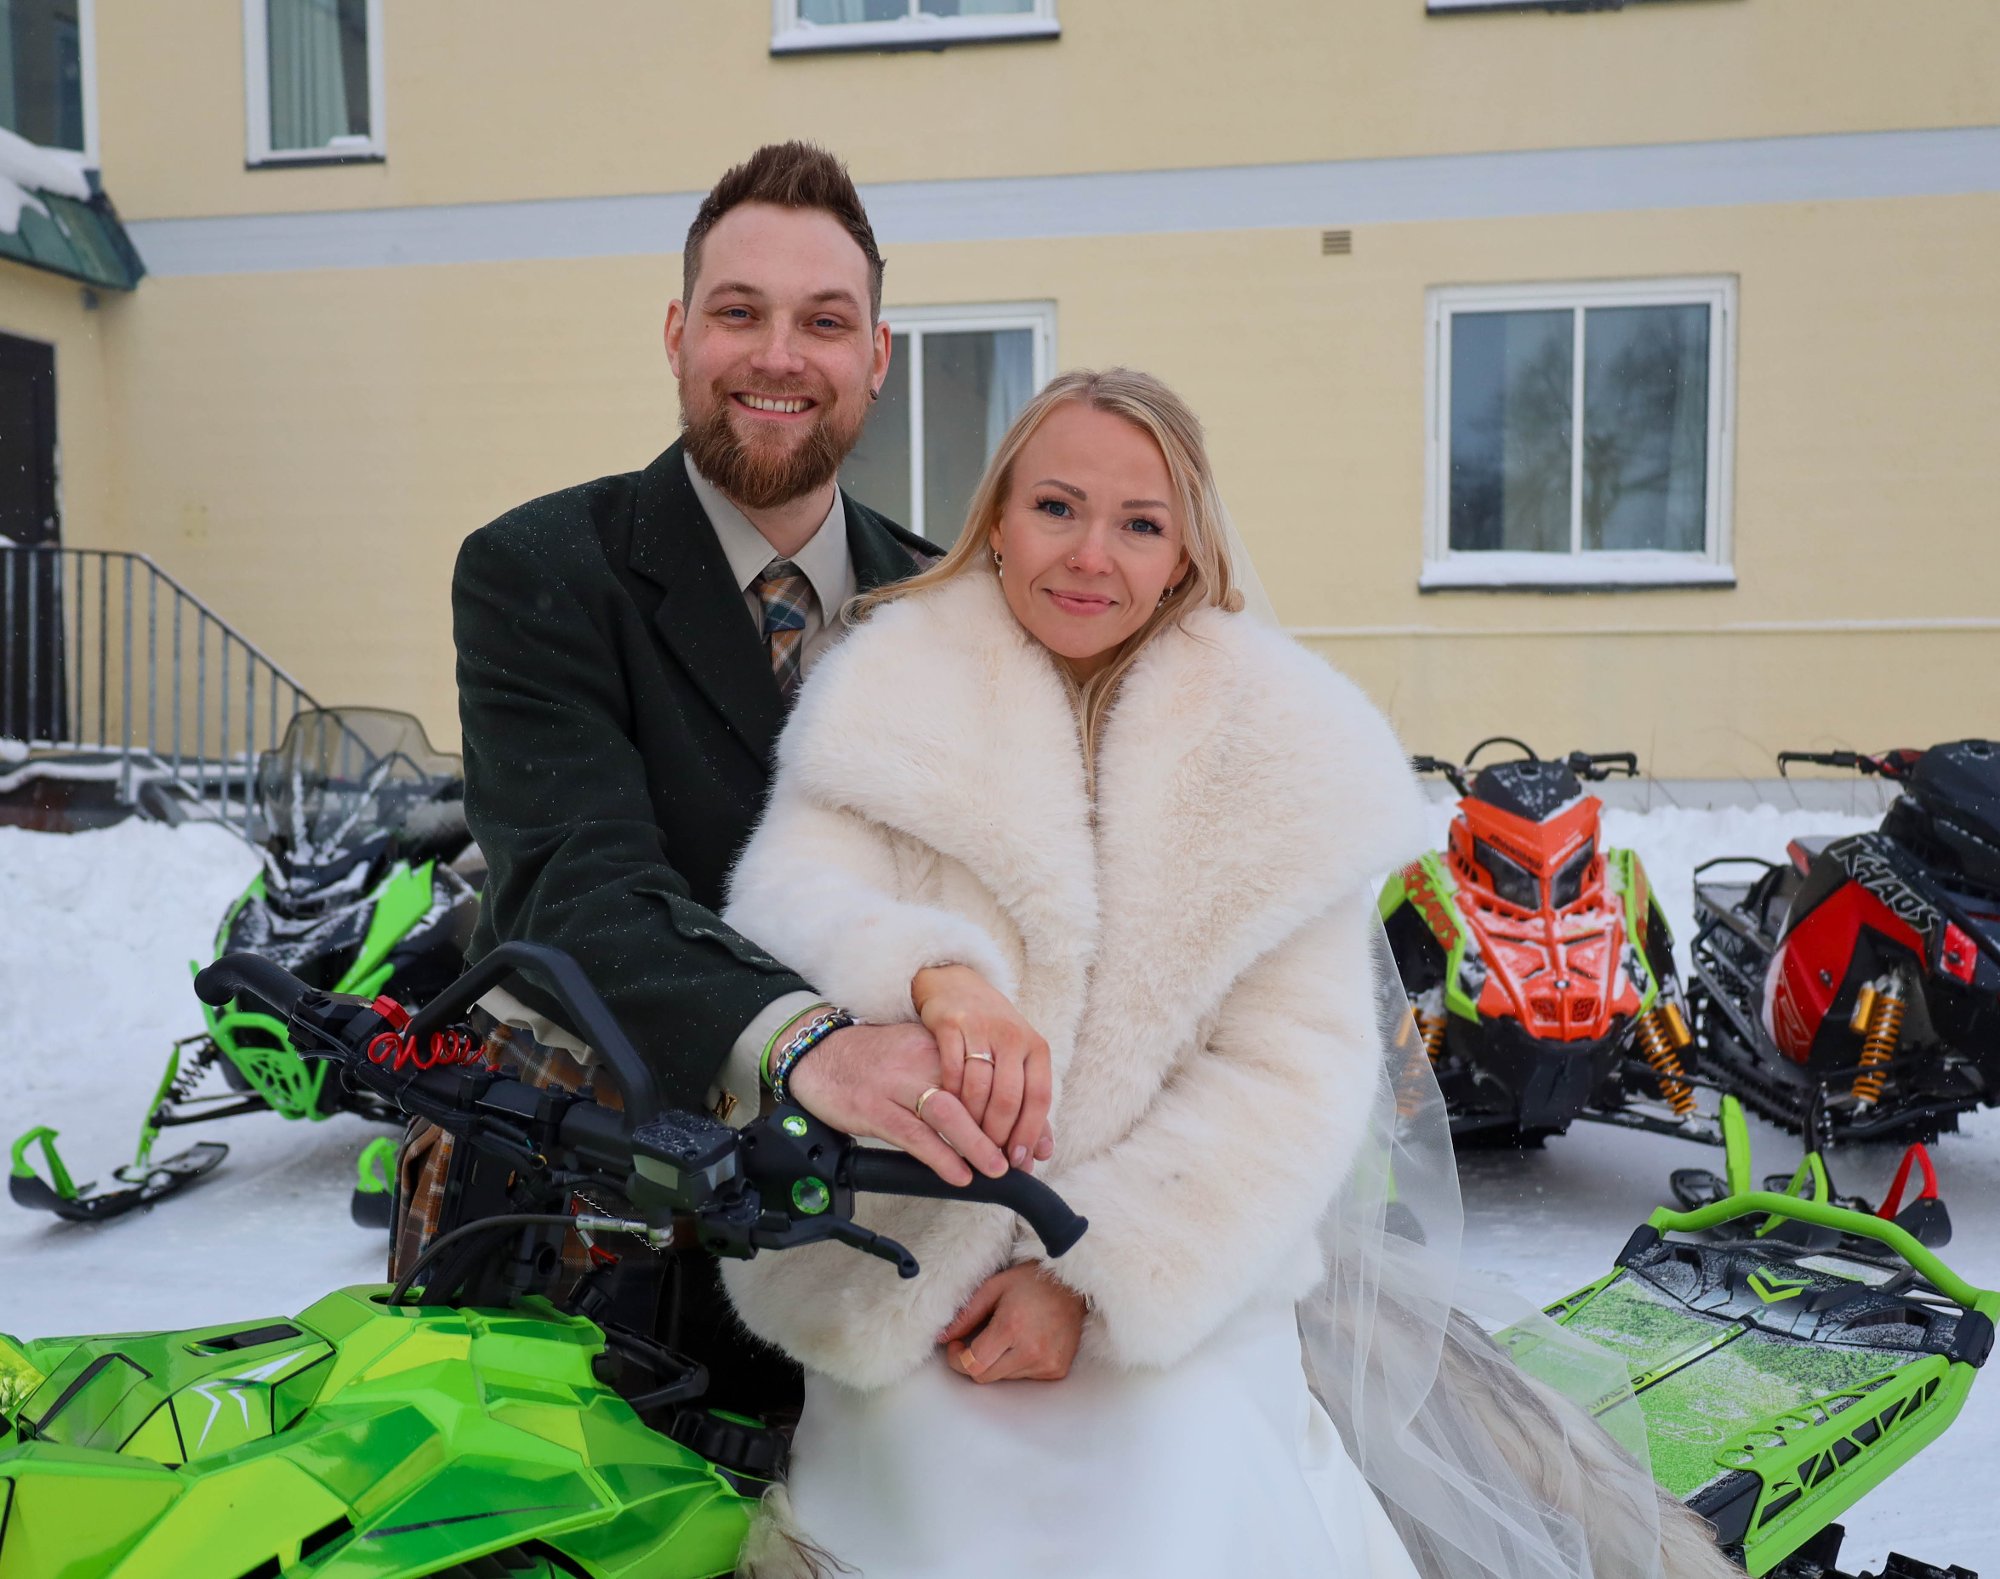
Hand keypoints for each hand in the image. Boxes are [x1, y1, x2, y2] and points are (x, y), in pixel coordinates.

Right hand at [786, 1021, 1007, 1185]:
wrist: (818, 1053)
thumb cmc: (875, 1062)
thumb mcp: (918, 1058)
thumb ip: (954, 1080)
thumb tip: (996, 1118)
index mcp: (940, 1046)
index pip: (990, 1078)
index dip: (1018, 1111)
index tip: (1036, 1141)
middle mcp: (924, 1060)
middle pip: (976, 1095)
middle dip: (1004, 1130)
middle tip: (1022, 1160)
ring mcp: (898, 1083)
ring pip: (948, 1113)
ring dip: (977, 1144)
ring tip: (997, 1169)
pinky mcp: (874, 1107)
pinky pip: (914, 1134)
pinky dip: (940, 1156)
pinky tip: (957, 1174)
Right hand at [912, 965, 1054, 1171]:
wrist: (957, 987)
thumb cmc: (993, 1033)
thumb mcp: (1018, 1061)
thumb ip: (1029, 1105)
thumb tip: (1041, 1153)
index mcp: (1035, 1047)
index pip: (1039, 1098)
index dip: (1029, 1133)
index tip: (1017, 1159)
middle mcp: (1012, 1035)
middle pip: (1008, 1098)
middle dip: (998, 1134)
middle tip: (988, 1154)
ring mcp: (981, 1028)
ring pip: (978, 1088)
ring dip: (972, 1121)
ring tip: (967, 1139)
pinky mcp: (950, 1024)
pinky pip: (950, 1071)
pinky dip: (949, 1097)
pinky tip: (946, 1111)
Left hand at [938, 1263, 1086, 1383]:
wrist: (1073, 1286)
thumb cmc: (1031, 1281)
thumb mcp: (993, 1287)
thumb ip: (965, 1314)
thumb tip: (942, 1337)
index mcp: (1011, 1328)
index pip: (973, 1364)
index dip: (957, 1359)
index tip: (955, 1346)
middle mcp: (1031, 1351)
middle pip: (985, 1376)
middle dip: (973, 1363)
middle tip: (974, 1343)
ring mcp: (1046, 1363)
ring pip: (1004, 1377)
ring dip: (997, 1362)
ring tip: (1007, 1336)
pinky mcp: (1057, 1370)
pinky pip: (1025, 1378)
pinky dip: (1017, 1364)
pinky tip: (1025, 1342)